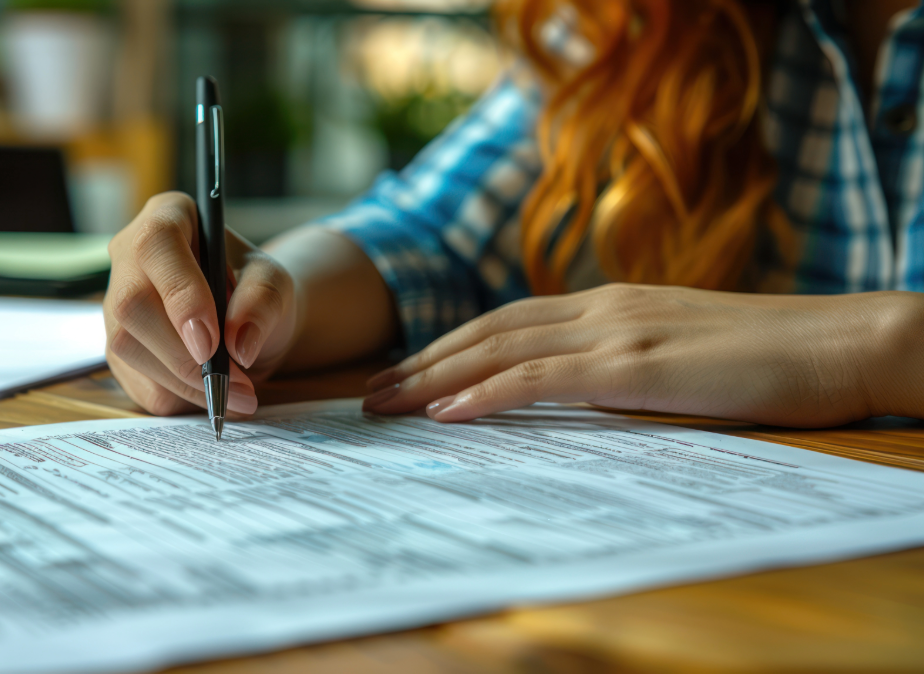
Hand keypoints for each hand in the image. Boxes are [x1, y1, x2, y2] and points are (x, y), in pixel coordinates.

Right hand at [103, 192, 296, 415]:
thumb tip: (237, 343)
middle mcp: (129, 257)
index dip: (180, 295)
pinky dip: (179, 397)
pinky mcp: (117, 348)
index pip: (156, 245)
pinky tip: (213, 395)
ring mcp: (115, 304)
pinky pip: (135, 381)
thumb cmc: (255, 289)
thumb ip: (262, 303)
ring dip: (185, 383)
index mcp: (167, 217)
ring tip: (238, 395)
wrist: (246, 318)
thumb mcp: (275, 284)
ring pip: (127, 348)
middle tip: (235, 382)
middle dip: (182, 355)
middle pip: (130, 305)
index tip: (211, 342)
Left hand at [363, 284, 923, 427]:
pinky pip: (542, 379)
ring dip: (434, 377)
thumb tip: (572, 396)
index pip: (508, 322)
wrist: (841, 342)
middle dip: (423, 362)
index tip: (408, 375)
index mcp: (610, 304)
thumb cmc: (766, 357)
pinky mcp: (636, 366)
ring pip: (501, 350)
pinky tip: (447, 412)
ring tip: (385, 404)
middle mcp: (601, 308)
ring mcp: (617, 332)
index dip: (451, 346)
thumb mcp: (676, 354)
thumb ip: (621, 366)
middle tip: (371, 394)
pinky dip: (486, 393)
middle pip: (488, 331)